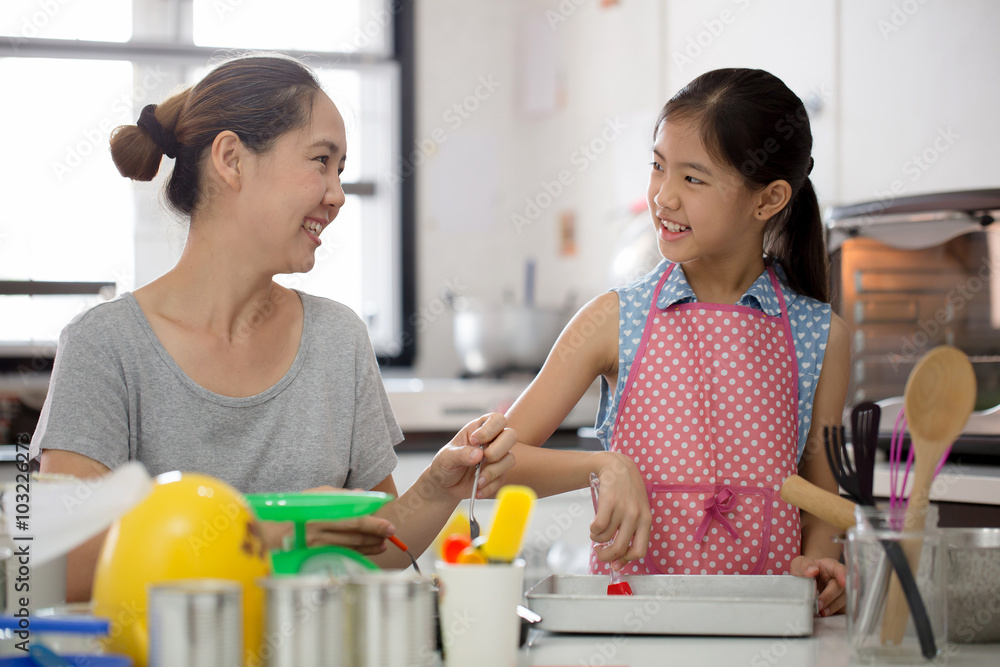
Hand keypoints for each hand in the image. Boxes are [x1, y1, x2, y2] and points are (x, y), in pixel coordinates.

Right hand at [273, 485, 396, 555]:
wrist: (267, 533)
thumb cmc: (293, 510)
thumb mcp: (313, 496)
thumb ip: (339, 496)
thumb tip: (361, 495)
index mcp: (320, 511)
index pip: (353, 518)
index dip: (373, 523)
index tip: (388, 525)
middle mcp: (318, 530)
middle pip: (354, 534)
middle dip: (375, 535)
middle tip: (391, 533)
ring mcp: (316, 546)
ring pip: (349, 547)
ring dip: (369, 546)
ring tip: (383, 544)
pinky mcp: (314, 556)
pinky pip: (340, 555)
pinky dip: (357, 554)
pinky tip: (368, 551)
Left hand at [428, 413, 517, 500]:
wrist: (445, 486)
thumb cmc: (445, 465)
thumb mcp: (446, 457)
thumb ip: (460, 454)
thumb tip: (477, 455)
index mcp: (479, 429)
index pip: (497, 420)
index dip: (490, 429)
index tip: (474, 441)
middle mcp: (492, 441)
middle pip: (511, 436)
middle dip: (497, 450)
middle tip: (480, 460)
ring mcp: (497, 458)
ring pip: (510, 459)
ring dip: (493, 472)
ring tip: (477, 481)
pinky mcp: (499, 474)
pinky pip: (503, 478)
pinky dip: (490, 486)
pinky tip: (477, 490)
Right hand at [590, 452, 650, 565]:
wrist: (618, 467)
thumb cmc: (627, 493)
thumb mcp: (636, 513)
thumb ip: (630, 535)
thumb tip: (617, 564)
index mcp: (646, 521)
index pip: (640, 551)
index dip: (625, 560)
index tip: (615, 562)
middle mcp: (636, 516)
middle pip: (619, 548)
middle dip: (605, 556)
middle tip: (599, 552)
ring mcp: (623, 508)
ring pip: (606, 537)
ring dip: (597, 539)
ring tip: (596, 532)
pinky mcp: (609, 501)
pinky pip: (598, 527)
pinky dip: (593, 530)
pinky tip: (594, 525)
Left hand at [791, 555, 846, 615]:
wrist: (804, 582)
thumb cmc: (804, 570)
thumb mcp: (799, 564)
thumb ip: (804, 565)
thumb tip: (812, 571)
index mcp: (831, 566)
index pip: (840, 569)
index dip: (843, 575)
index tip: (843, 582)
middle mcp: (839, 579)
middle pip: (841, 587)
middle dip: (830, 597)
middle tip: (819, 605)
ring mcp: (841, 592)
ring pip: (844, 600)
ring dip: (833, 607)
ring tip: (821, 612)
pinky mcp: (840, 604)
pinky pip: (842, 609)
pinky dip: (834, 613)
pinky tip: (824, 615)